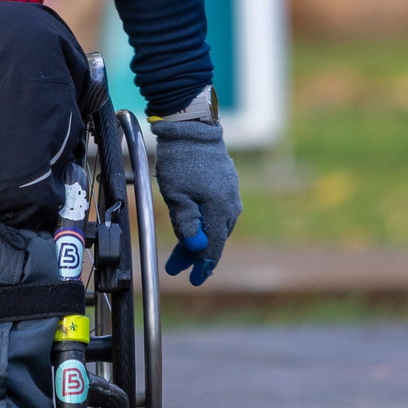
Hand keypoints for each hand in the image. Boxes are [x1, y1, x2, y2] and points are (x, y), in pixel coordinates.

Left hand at [152, 116, 239, 285]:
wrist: (192, 127)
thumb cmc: (181, 160)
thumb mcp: (176, 195)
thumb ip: (186, 222)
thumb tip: (195, 245)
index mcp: (220, 209)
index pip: (213, 247)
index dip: (202, 266)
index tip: (193, 279)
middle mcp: (230, 204)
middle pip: (215, 238)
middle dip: (195, 255)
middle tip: (176, 266)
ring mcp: (231, 193)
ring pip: (217, 225)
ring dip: (200, 238)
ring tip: (182, 249)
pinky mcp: (226, 183)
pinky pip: (218, 211)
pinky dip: (205, 222)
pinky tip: (193, 224)